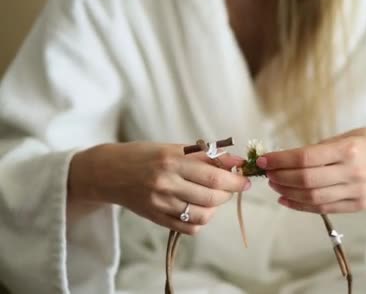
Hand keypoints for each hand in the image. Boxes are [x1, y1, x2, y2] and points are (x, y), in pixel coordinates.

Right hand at [68, 142, 249, 234]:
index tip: (246, 179)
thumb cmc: (144, 155)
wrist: (108, 172)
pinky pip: (190, 228)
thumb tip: (235, 160)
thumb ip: (205, 155)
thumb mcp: (173, 148)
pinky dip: (202, 220)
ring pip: (203, 215)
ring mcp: (160, 204)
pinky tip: (200, 208)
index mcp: (171, 160)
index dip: (235, 180)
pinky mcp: (156, 218)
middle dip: (230, 192)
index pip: (214, 176)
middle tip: (233, 187)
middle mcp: (166, 183)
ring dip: (216, 206)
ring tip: (214, 196)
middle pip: (212, 196)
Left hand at [257, 127, 365, 213]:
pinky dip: (301, 206)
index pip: (306, 157)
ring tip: (275, 185)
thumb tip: (282, 159)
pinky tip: (287, 199)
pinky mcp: (358, 205)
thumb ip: (316, 149)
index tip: (263, 160)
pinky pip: (323, 208)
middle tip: (267, 173)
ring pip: (313, 198)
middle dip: (280, 177)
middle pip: (306, 180)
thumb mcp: (345, 136)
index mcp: (349, 149)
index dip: (280, 160)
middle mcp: (354, 172)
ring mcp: (357, 192)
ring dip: (287, 193)